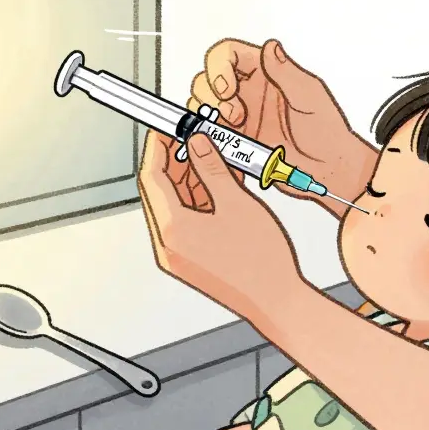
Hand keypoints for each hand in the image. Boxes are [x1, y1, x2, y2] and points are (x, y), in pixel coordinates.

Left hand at [137, 130, 305, 322]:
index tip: (166, 128)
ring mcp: (176, 256)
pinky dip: (194, 201)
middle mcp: (167, 245)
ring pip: (172, 207)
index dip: (157, 147)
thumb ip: (212, 167)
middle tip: (189, 137)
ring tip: (207, 157)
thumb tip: (196, 142)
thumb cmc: (261, 261)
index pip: (151, 177)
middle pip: (159, 192)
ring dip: (185, 180)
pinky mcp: (189, 261)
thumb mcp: (236, 202)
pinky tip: (214, 185)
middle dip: (172, 161)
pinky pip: (183, 223)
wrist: (278, 301)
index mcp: (172, 229)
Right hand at [190, 39, 376, 215]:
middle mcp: (249, 92)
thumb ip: (286, 72)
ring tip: (233, 126)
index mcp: (266, 73)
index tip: (227, 89)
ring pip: (204, 102)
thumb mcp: (309, 97)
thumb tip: (270, 47)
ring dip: (207, 112)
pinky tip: (222, 139)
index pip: (229, 55)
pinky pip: (208, 130)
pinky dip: (206, 132)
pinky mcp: (235, 139)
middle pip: (209, 77)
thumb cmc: (327, 133)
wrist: (326, 170)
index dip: (219, 67)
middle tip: (233, 114)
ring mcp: (239, 116)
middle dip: (210, 93)